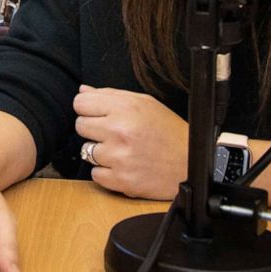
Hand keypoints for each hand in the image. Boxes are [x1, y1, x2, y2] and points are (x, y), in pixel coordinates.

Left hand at [73, 85, 187, 199]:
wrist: (191, 164)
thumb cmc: (168, 132)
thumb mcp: (145, 103)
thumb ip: (111, 95)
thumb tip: (83, 91)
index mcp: (125, 109)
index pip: (80, 103)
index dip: (88, 108)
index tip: (99, 114)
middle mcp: (120, 131)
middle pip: (80, 126)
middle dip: (94, 129)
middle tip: (114, 133)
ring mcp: (119, 157)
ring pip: (86, 151)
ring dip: (101, 152)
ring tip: (122, 150)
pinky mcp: (121, 180)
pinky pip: (95, 174)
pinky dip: (106, 172)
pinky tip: (124, 165)